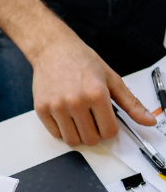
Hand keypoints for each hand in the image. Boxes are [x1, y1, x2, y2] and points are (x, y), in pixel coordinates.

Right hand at [27, 23, 154, 145]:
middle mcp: (76, 102)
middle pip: (90, 139)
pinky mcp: (42, 109)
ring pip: (72, 140)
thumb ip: (131, 103)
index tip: (106, 122)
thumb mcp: (112, 79)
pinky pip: (55, 134)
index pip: (108, 131)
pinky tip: (65, 115)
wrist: (53, 50)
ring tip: (78, 118)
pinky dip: (62, 129)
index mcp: (97, 94)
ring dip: (78, 134)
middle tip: (91, 119)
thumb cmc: (82, 61)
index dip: (109, 129)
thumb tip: (148, 119)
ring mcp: (57, 107)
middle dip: (94, 133)